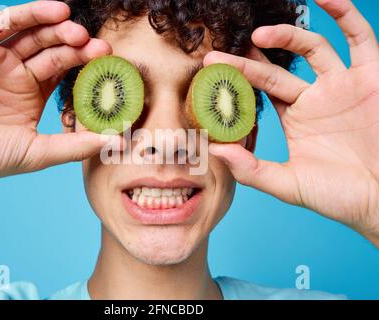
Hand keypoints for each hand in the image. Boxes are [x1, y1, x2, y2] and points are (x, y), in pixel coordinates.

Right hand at [0, 1, 119, 203]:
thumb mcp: (36, 152)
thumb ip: (75, 145)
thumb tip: (114, 142)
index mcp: (31, 95)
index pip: (65, 72)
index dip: (86, 66)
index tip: (109, 64)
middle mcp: (16, 74)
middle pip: (54, 50)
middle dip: (77, 46)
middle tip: (99, 46)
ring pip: (33, 34)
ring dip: (57, 28)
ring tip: (78, 30)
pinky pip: (4, 24)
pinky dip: (29, 15)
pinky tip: (55, 13)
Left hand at [205, 0, 378, 245]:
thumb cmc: (338, 196)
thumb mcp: (289, 184)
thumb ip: (251, 169)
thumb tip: (214, 150)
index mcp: (295, 118)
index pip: (261, 90)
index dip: (238, 79)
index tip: (211, 70)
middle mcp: (316, 97)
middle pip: (278, 68)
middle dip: (250, 59)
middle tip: (221, 53)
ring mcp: (343, 84)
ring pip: (313, 47)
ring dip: (286, 36)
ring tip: (257, 36)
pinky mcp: (371, 77)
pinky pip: (360, 37)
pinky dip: (344, 14)